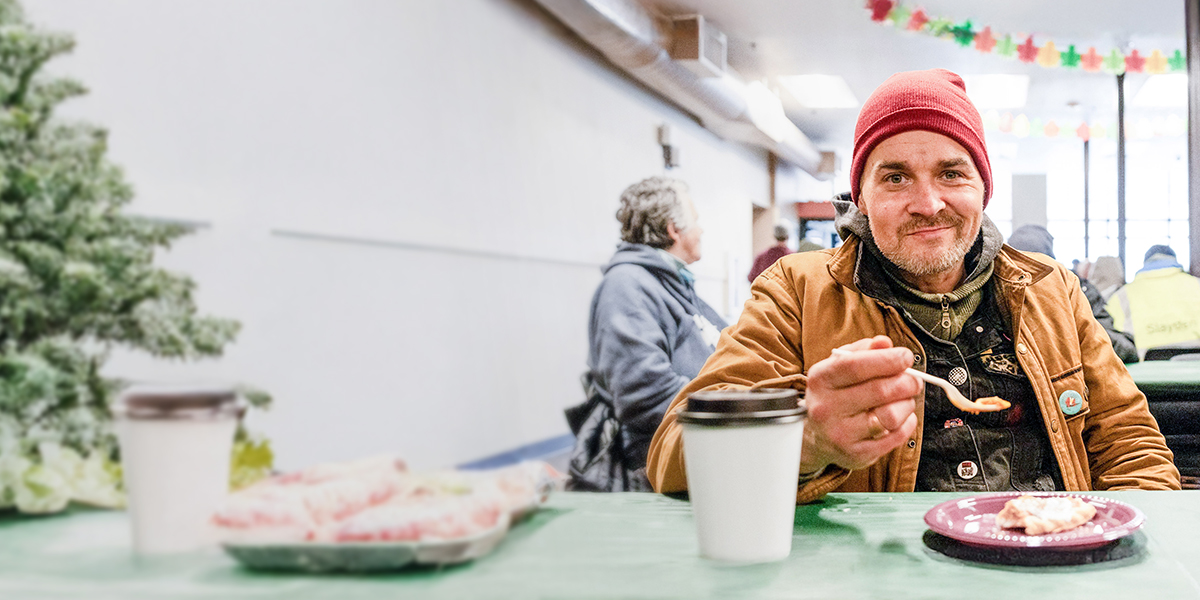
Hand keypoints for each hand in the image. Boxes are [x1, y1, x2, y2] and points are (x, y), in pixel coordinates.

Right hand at [799, 336, 920, 472]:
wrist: (816, 436)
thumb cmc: (834, 394)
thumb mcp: (839, 367)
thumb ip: (863, 352)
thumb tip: (885, 343)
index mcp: (820, 380)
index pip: (854, 366)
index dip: (886, 360)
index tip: (906, 356)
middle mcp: (825, 408)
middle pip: (879, 391)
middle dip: (906, 382)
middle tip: (913, 380)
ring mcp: (840, 434)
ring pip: (890, 416)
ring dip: (907, 404)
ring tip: (904, 400)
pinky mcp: (856, 455)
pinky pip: (896, 437)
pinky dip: (907, 424)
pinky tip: (901, 417)